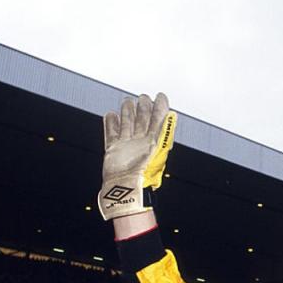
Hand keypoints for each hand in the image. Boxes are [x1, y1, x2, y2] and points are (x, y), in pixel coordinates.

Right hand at [98, 93, 176, 220]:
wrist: (126, 187)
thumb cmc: (144, 171)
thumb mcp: (158, 146)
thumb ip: (163, 127)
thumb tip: (171, 112)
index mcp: (154, 141)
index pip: (158, 119)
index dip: (160, 107)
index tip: (160, 96)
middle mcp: (141, 142)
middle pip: (142, 120)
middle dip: (143, 108)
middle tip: (143, 97)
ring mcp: (127, 146)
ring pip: (127, 124)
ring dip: (127, 112)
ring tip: (127, 102)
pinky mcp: (113, 150)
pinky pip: (111, 134)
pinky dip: (111, 123)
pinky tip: (111, 115)